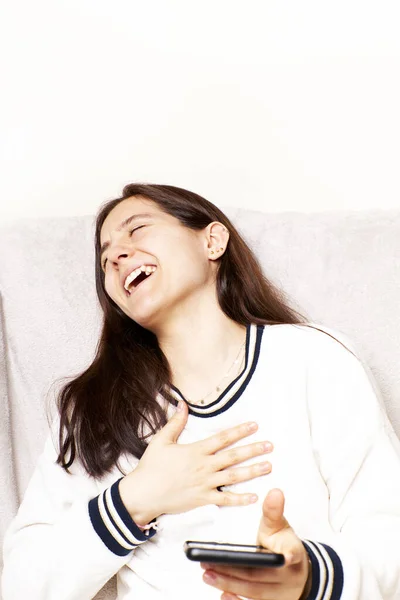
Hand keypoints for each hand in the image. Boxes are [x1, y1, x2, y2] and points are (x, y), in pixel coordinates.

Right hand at [119, 400, 272, 524]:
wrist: (143, 494)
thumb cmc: (151, 466)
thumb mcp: (161, 440)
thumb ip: (175, 422)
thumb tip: (183, 404)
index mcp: (196, 451)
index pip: (223, 438)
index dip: (240, 431)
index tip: (254, 425)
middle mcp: (204, 466)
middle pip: (233, 456)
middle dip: (253, 450)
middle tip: (270, 446)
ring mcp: (205, 484)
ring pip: (234, 477)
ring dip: (252, 471)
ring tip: (268, 466)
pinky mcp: (202, 499)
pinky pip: (224, 499)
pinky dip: (240, 499)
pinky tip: (254, 497)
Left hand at [201, 489, 311, 599]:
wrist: (297, 572)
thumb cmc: (283, 545)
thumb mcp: (280, 526)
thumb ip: (273, 511)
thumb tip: (275, 491)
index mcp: (290, 553)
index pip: (290, 553)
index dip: (287, 555)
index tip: (284, 556)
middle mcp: (287, 576)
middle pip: (261, 575)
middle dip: (234, 571)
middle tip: (209, 562)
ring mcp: (279, 593)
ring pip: (254, 591)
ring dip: (229, 584)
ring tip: (207, 574)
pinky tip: (222, 593)